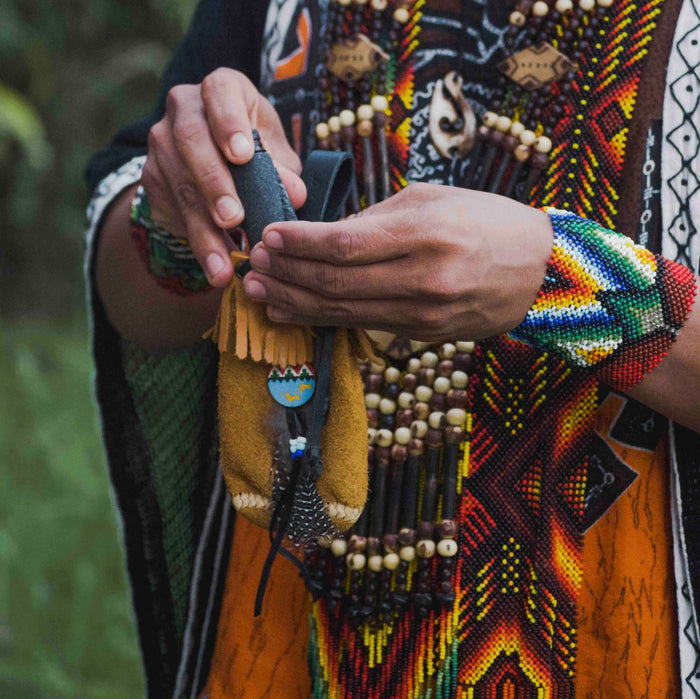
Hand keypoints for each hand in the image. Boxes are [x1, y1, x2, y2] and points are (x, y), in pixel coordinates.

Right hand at [142, 68, 306, 286]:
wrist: (215, 161)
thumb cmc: (255, 150)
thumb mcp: (276, 154)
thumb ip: (284, 171)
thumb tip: (296, 195)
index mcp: (221, 90)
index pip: (219, 93)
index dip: (229, 123)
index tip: (242, 156)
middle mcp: (183, 109)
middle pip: (191, 141)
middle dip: (213, 183)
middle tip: (233, 219)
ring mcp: (161, 143)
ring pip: (179, 185)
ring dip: (203, 229)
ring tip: (224, 265)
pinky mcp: (152, 178)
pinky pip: (172, 211)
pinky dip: (196, 242)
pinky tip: (214, 266)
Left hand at [243, 183, 552, 341]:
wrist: (539, 273)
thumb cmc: (488, 222)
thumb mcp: (434, 199)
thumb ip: (377, 217)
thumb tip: (326, 235)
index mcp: (426, 233)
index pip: (343, 244)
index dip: (299, 242)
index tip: (269, 234)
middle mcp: (423, 279)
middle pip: (335, 283)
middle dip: (287, 274)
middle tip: (256, 264)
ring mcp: (424, 314)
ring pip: (342, 312)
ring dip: (294, 302)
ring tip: (260, 291)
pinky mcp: (423, 335)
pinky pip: (362, 325)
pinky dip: (323, 319)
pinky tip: (293, 311)